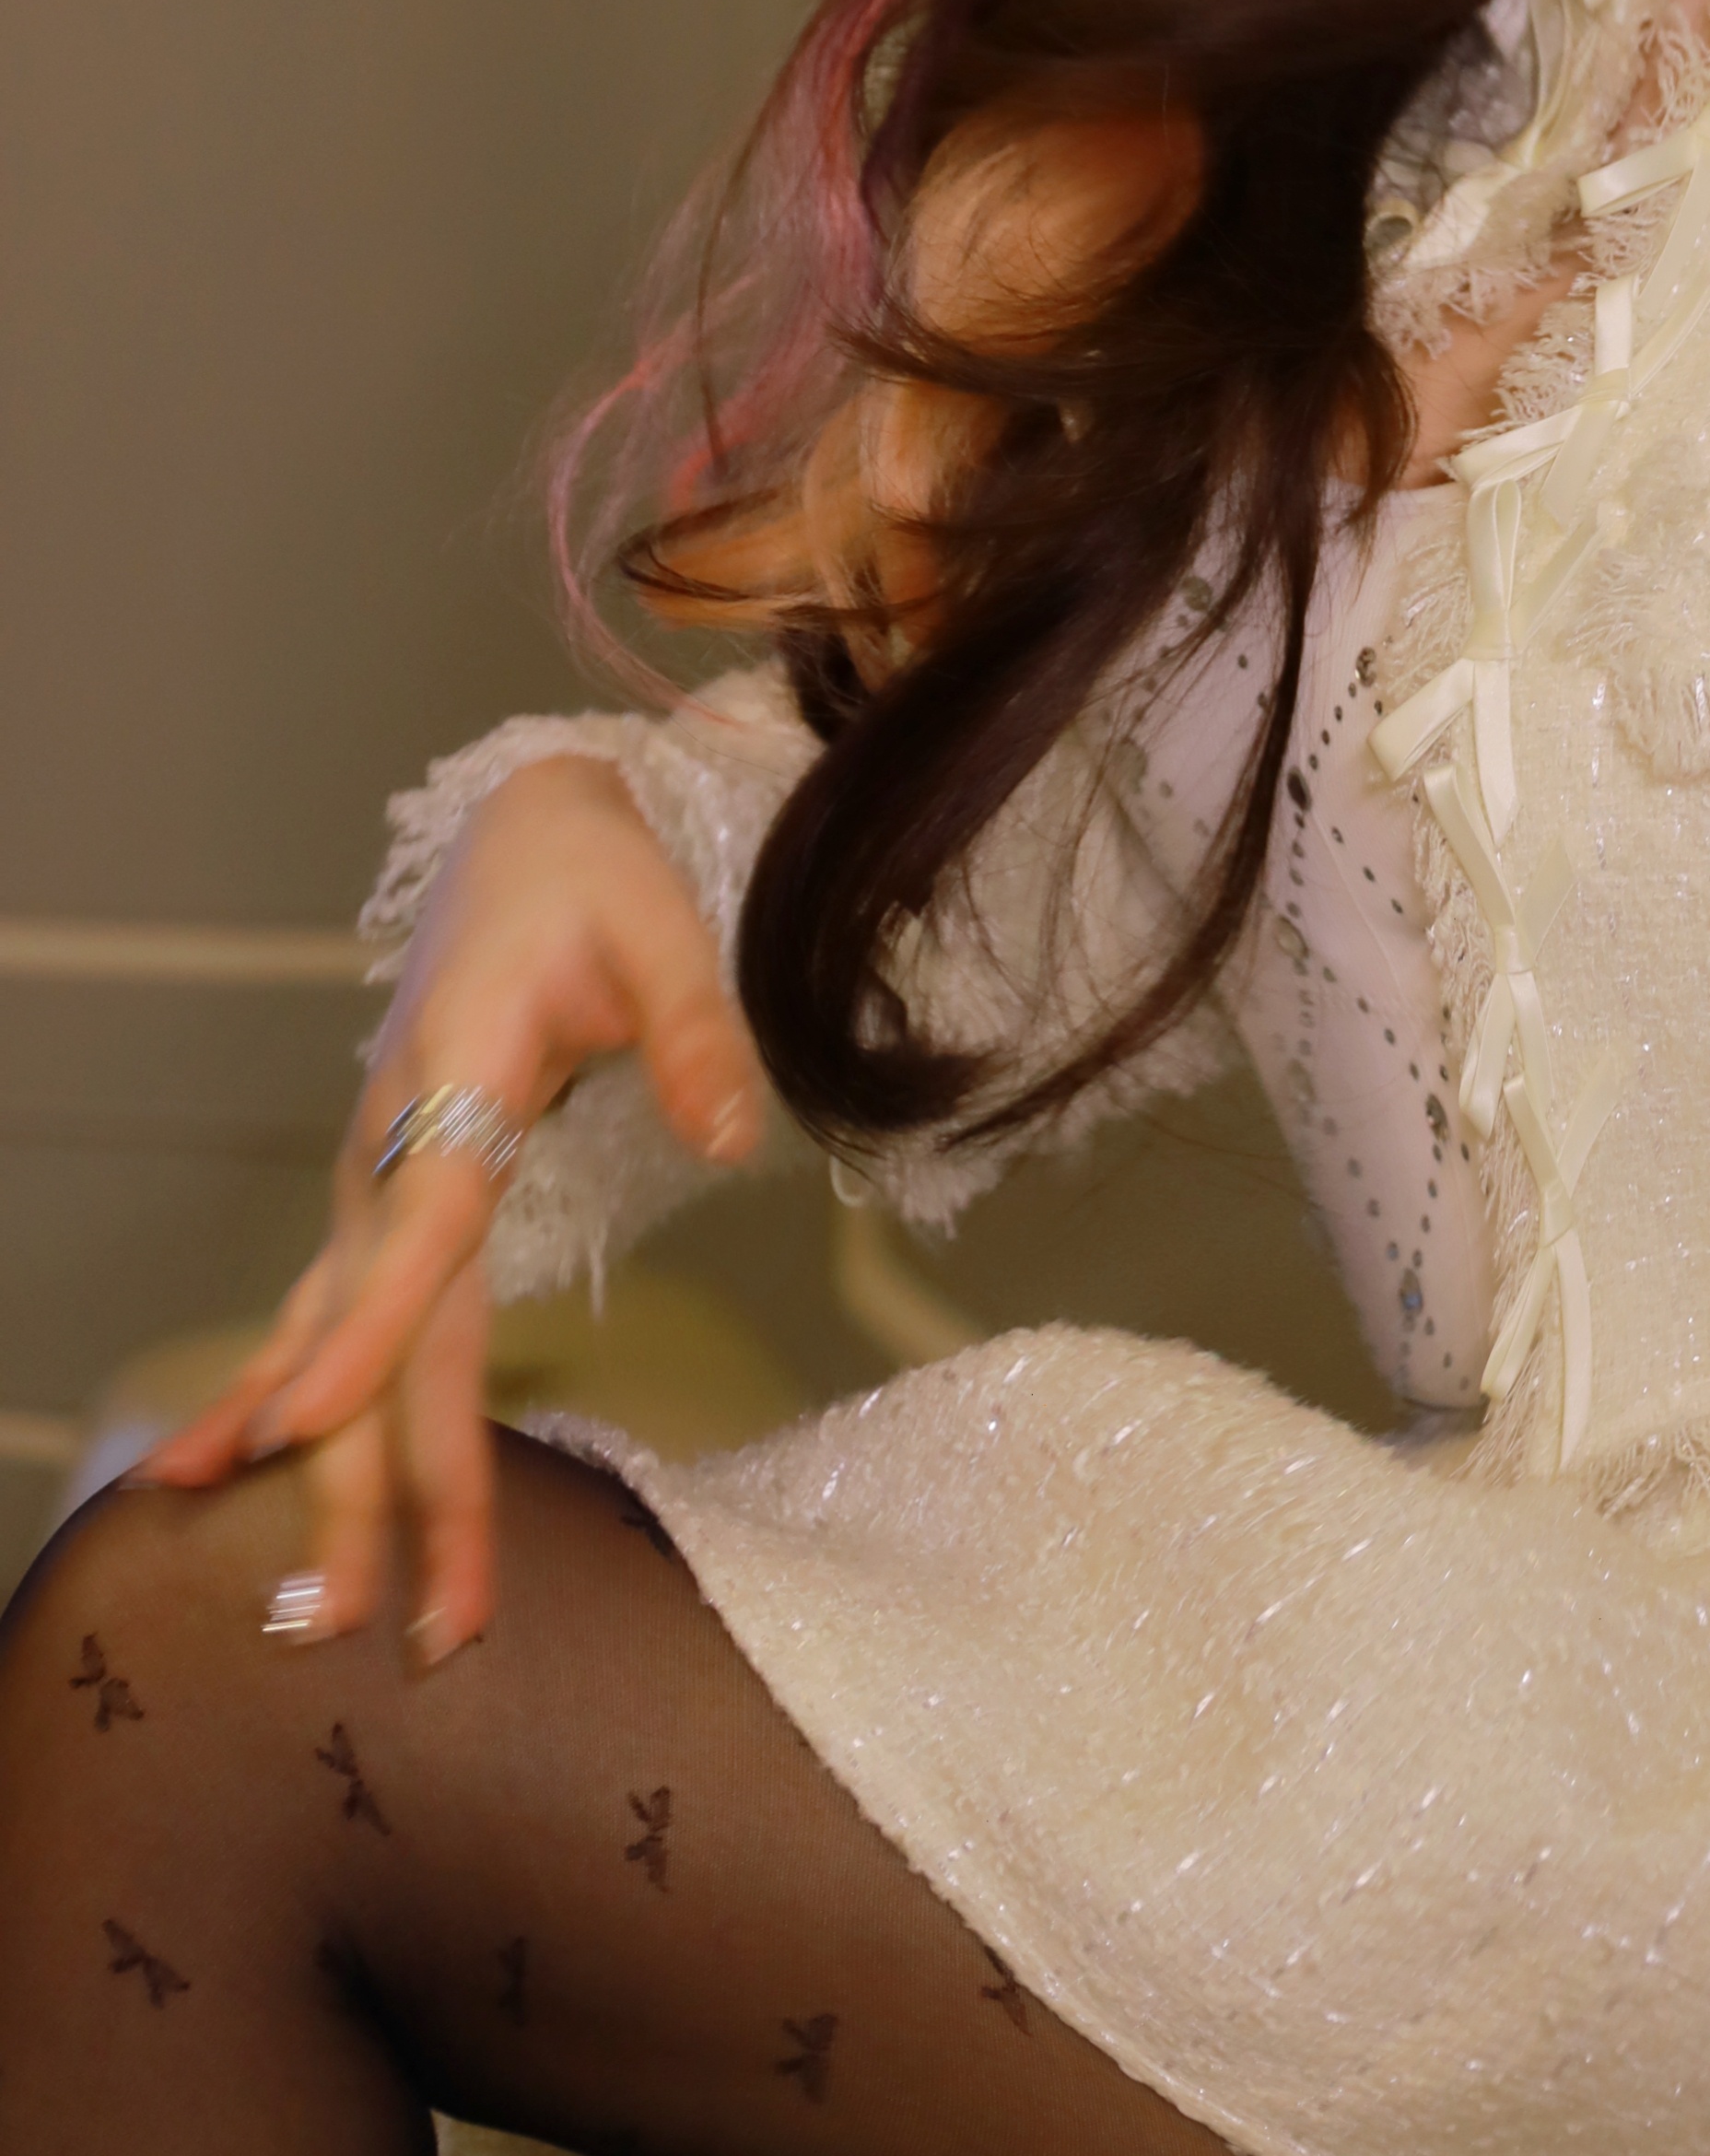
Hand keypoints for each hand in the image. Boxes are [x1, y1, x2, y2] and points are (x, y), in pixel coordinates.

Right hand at [139, 751, 760, 1661]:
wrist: (524, 839)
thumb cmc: (595, 884)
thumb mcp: (662, 932)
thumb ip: (696, 1033)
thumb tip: (735, 1136)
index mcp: (453, 1082)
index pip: (416, 1229)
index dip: (368, 1333)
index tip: (310, 1433)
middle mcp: (390, 1150)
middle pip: (378, 1338)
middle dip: (373, 1484)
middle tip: (369, 1624)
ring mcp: (373, 1183)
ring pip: (346, 1352)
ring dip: (340, 1483)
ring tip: (320, 1617)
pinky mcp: (382, 1202)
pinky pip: (326, 1320)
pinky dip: (282, 1403)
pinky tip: (220, 1479)